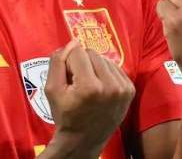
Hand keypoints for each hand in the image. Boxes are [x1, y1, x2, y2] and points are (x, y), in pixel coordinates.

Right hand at [41, 39, 134, 157]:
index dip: (68, 62)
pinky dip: (105, 73)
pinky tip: (100, 87)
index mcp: (89, 87)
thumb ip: (58, 62)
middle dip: (81, 63)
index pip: (77, 52)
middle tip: (77, 83)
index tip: (67, 79)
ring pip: (104, 58)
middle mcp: (110, 86)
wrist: (84, 140)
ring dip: (94, 67)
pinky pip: (115, 67)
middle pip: (92, 53)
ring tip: (89, 86)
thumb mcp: (52, 89)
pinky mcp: (130, 90)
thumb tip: (73, 42)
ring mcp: (123, 88)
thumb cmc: (65, 115)